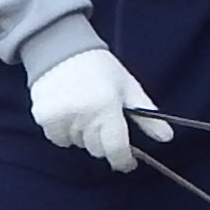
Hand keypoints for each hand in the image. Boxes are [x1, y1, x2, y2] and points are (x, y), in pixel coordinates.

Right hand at [27, 48, 170, 171]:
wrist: (61, 47)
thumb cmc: (99, 67)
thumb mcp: (128, 87)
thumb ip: (147, 116)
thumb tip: (166, 138)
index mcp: (106, 108)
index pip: (116, 148)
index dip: (123, 160)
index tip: (128, 162)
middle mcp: (83, 116)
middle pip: (96, 149)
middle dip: (103, 141)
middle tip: (103, 120)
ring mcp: (60, 118)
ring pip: (76, 144)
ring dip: (83, 135)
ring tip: (84, 111)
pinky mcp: (43, 117)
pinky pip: (57, 138)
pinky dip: (64, 131)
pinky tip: (67, 111)